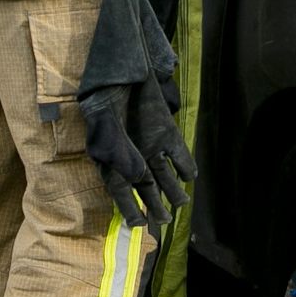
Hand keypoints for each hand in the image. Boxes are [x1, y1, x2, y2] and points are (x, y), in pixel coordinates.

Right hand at [80, 84, 196, 230]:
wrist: (122, 72)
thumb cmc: (105, 103)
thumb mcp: (106, 130)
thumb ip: (120, 156)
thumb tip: (139, 179)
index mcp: (112, 161)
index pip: (121, 191)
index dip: (129, 209)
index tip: (138, 224)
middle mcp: (134, 156)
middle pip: (146, 187)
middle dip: (155, 205)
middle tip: (165, 220)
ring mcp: (151, 145)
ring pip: (163, 174)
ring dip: (172, 190)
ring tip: (181, 203)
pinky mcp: (167, 132)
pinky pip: (178, 153)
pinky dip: (184, 165)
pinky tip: (189, 176)